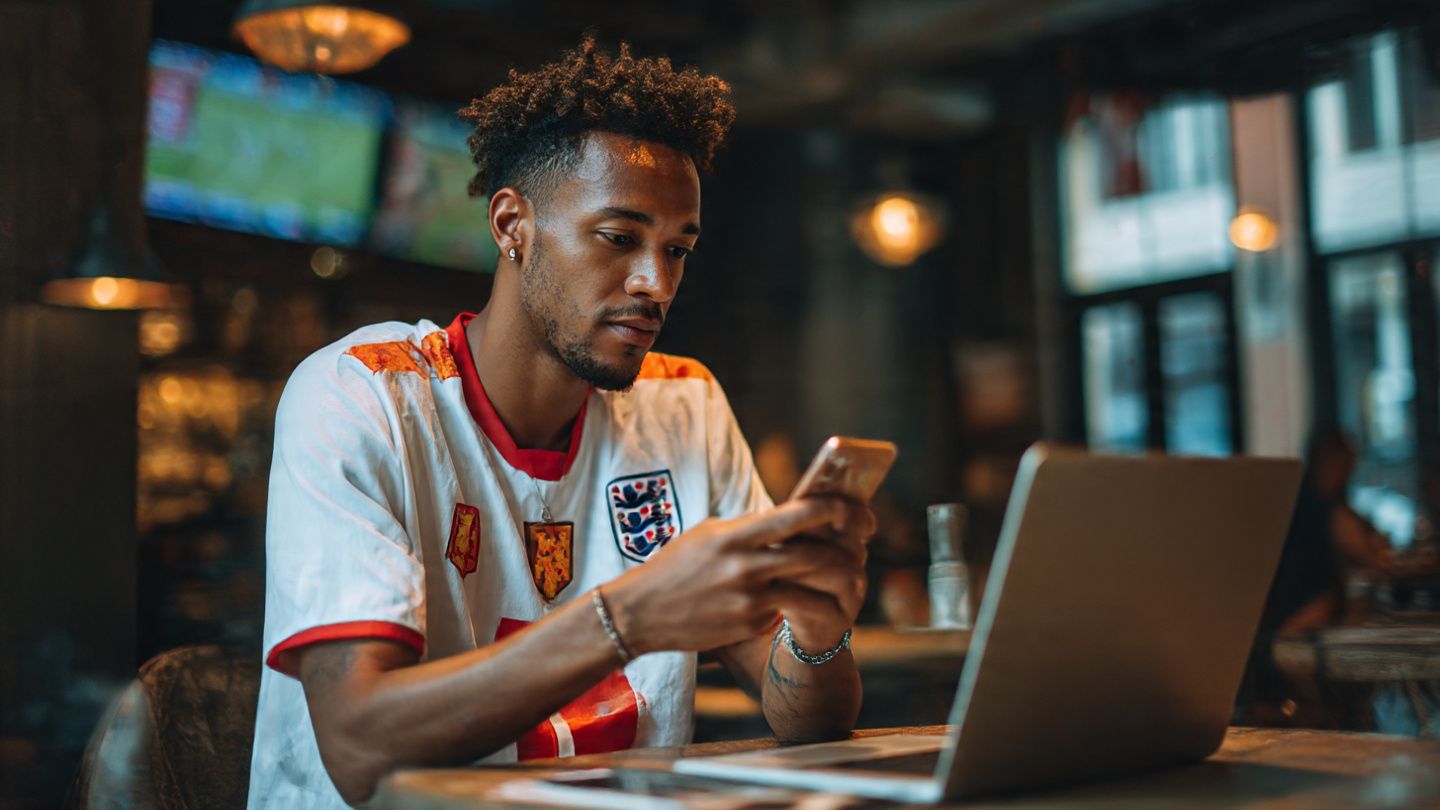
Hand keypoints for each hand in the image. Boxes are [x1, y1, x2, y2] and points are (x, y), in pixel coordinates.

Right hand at [602, 497, 869, 654]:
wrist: (639, 613)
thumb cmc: (675, 568)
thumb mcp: (709, 535)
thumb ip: (749, 528)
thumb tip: (792, 519)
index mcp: (736, 534)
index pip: (795, 514)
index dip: (833, 509)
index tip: (853, 508)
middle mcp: (744, 565)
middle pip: (814, 556)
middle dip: (848, 553)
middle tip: (863, 548)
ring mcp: (747, 598)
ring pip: (811, 591)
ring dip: (839, 587)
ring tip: (852, 582)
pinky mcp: (748, 625)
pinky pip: (790, 614)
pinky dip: (809, 609)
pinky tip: (819, 606)